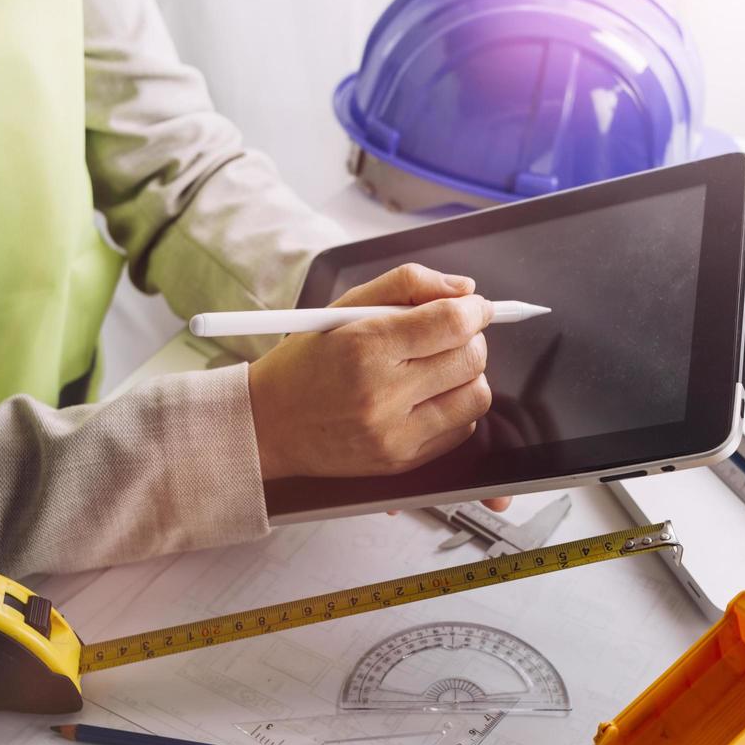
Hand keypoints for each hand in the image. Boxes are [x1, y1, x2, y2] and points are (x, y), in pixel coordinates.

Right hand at [248, 263, 493, 479]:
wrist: (268, 425)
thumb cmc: (305, 363)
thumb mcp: (345, 308)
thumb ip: (407, 284)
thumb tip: (464, 289)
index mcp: (365, 346)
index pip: (452, 322)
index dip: (474, 309)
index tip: (474, 307)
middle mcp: (382, 393)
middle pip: (470, 358)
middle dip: (471, 339)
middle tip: (451, 335)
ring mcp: (393, 433)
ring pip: (475, 397)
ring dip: (468, 376)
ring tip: (439, 367)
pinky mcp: (401, 460)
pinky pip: (461, 429)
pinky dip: (456, 408)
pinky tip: (427, 397)